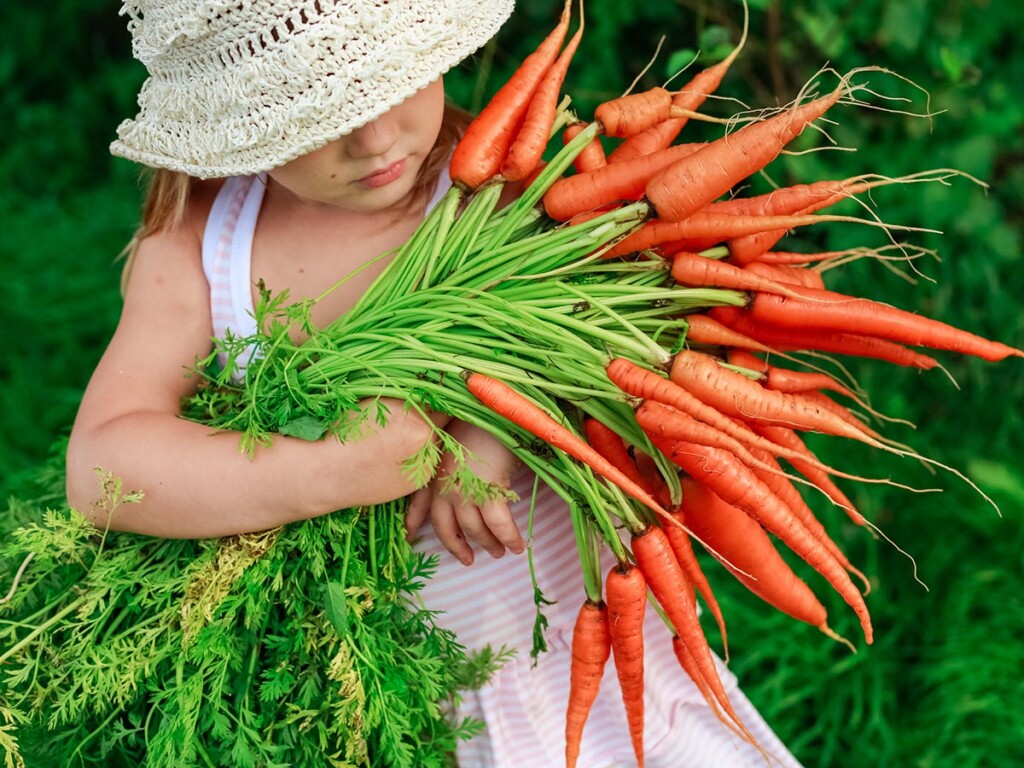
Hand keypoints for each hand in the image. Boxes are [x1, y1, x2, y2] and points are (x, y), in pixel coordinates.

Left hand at [405, 421, 524, 564]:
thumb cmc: (476, 416)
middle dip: (457, 545)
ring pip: (474, 529)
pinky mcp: (487, 490)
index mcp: (433, 470)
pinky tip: (518, 546)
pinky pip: (498, 524)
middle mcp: (444, 484)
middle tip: (467, 559)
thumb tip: (462, 467)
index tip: (409, 537)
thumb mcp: (454, 437)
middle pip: (445, 526)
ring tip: (500, 552)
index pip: (418, 501)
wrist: (491, 406)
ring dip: (488, 544)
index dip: (413, 522)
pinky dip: (509, 537)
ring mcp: (464, 489)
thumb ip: (449, 455)